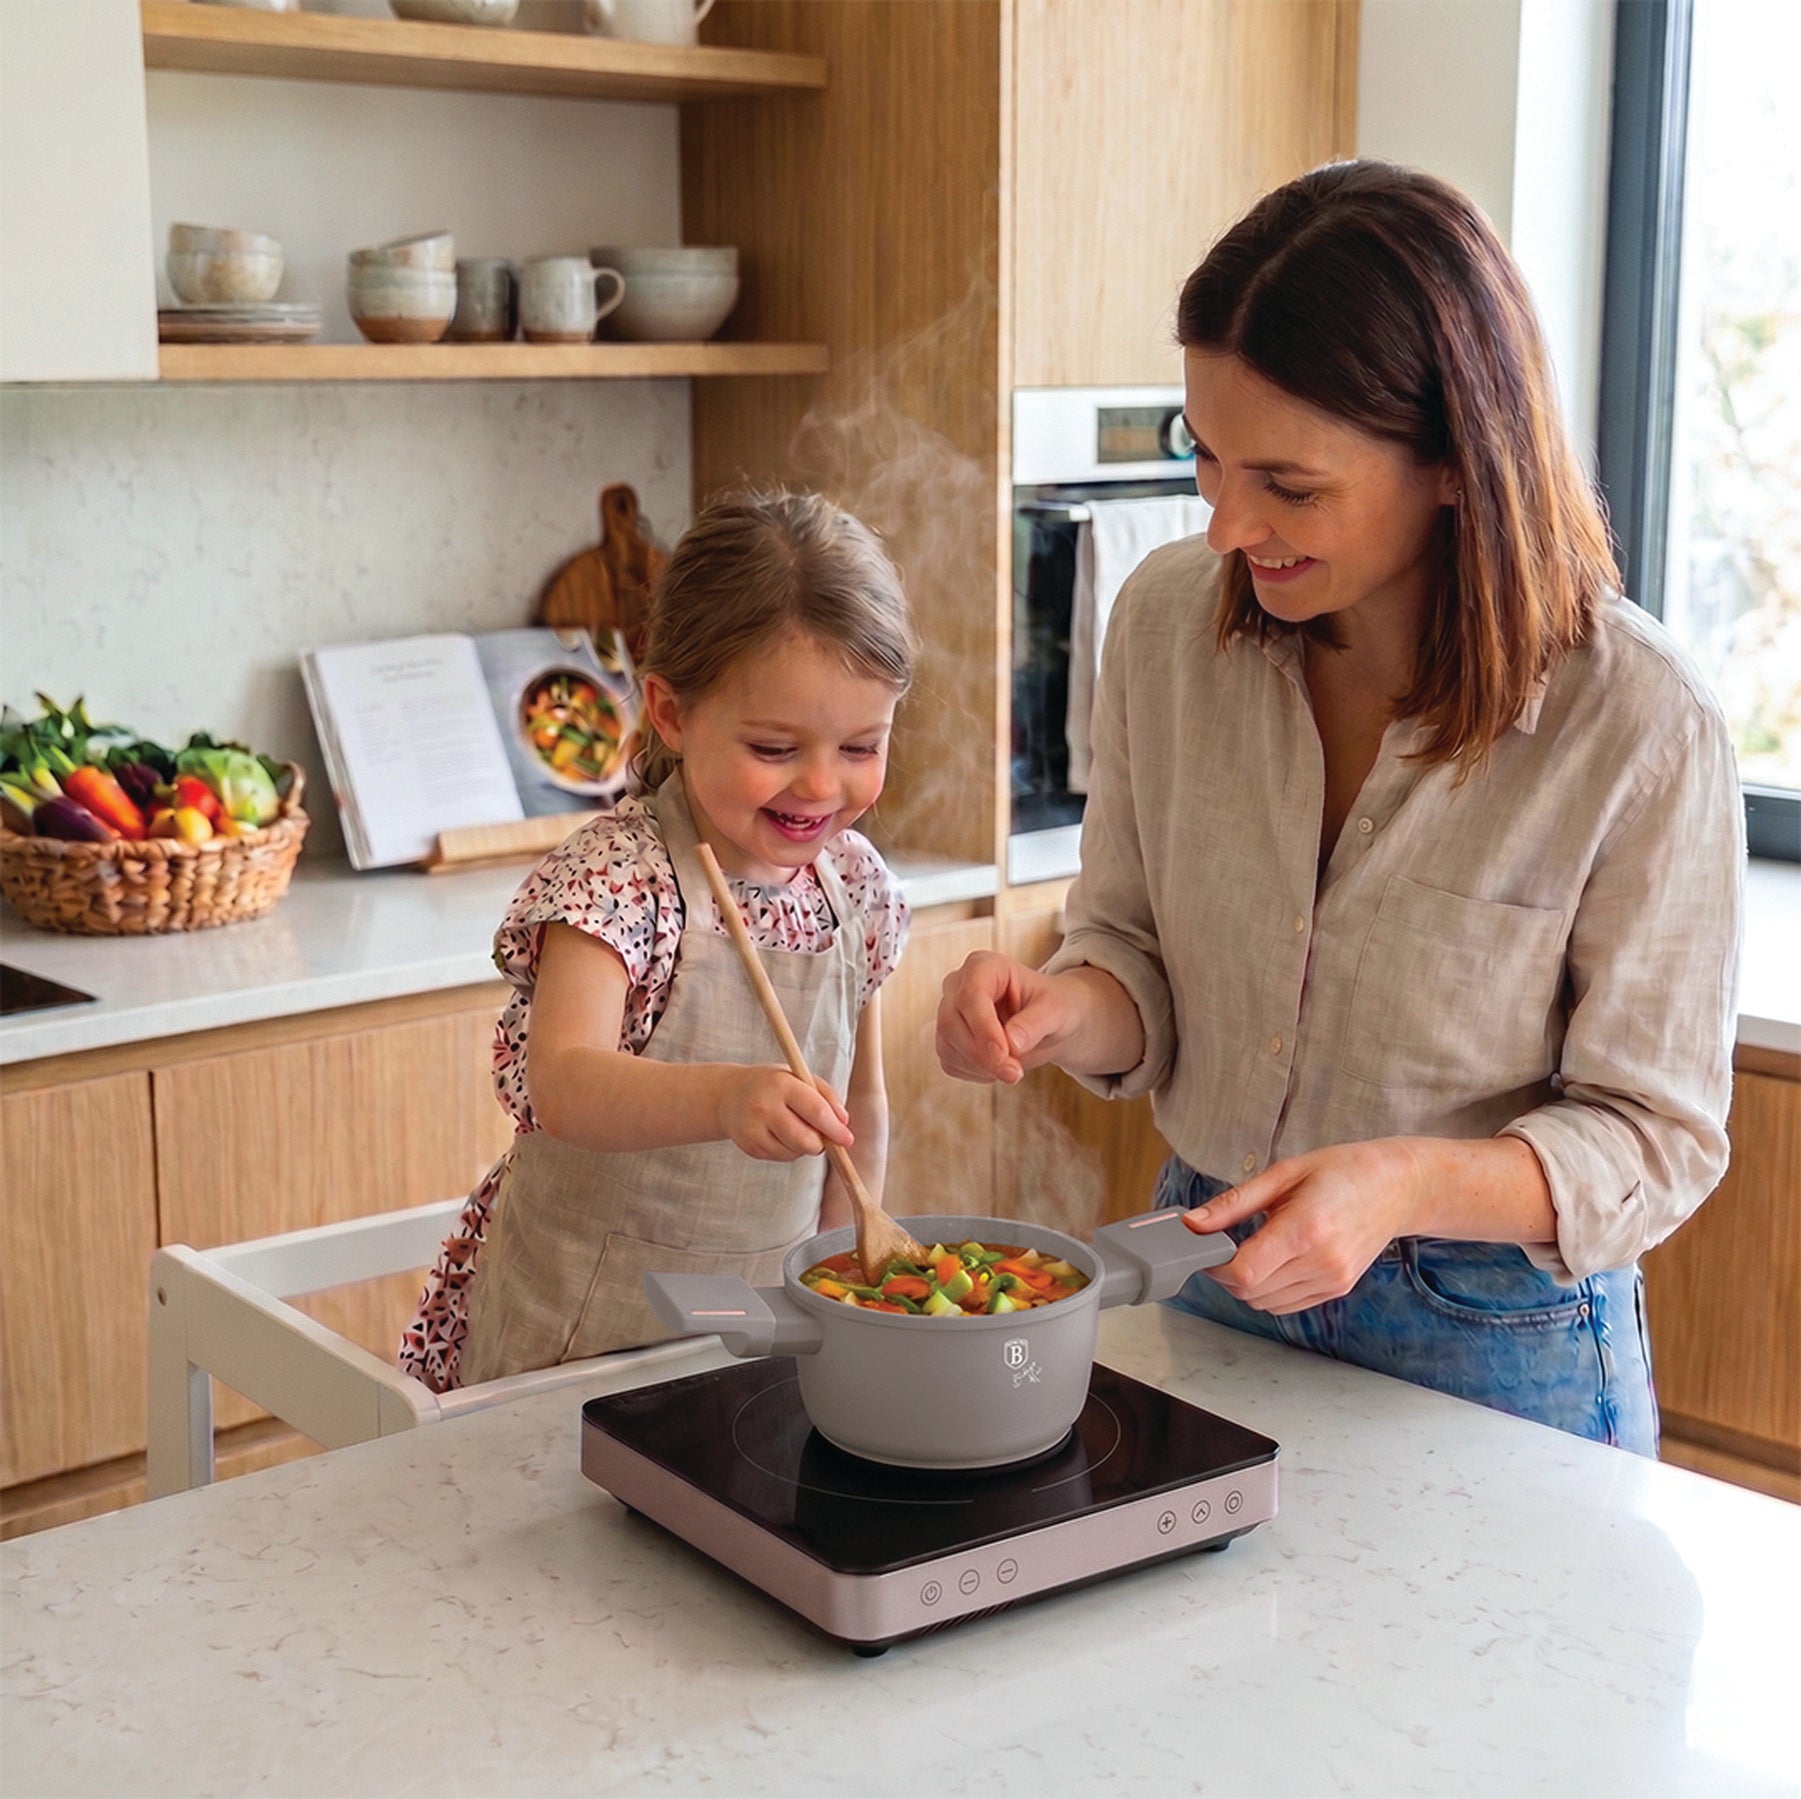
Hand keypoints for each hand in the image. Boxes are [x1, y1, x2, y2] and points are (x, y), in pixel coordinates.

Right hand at [716, 1067, 853, 1161]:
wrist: (729, 1095)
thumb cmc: (773, 1084)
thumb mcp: (798, 1077)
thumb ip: (825, 1095)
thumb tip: (843, 1123)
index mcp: (781, 1084)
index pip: (816, 1111)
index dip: (835, 1129)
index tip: (847, 1138)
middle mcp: (765, 1106)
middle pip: (806, 1140)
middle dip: (822, 1143)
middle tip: (824, 1138)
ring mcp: (754, 1129)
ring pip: (796, 1152)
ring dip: (805, 1146)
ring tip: (795, 1127)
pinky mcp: (749, 1147)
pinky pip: (782, 1157)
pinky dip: (790, 1150)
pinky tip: (780, 1133)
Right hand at [935, 951, 1078, 1084]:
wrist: (1050, 1021)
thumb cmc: (1054, 1006)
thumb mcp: (1055, 1011)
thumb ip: (1034, 1024)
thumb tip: (1011, 1044)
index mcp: (983, 966)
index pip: (970, 996)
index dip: (984, 1028)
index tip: (1005, 1055)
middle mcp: (959, 985)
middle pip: (951, 1023)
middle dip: (982, 1055)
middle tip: (1014, 1073)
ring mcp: (949, 1012)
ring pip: (947, 1045)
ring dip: (981, 1067)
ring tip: (1014, 1068)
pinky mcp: (947, 1038)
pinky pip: (950, 1061)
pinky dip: (975, 1072)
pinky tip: (998, 1065)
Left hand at [1180, 1139, 1425, 1313]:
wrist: (1396, 1187)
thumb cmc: (1342, 1171)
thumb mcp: (1283, 1174)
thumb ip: (1233, 1204)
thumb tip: (1193, 1223)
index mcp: (1305, 1228)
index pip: (1244, 1272)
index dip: (1216, 1265)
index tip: (1209, 1247)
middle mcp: (1321, 1261)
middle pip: (1251, 1292)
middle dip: (1226, 1274)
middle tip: (1225, 1244)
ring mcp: (1332, 1280)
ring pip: (1266, 1304)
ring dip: (1248, 1285)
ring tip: (1254, 1249)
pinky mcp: (1338, 1288)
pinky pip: (1287, 1305)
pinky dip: (1270, 1290)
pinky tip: (1274, 1262)